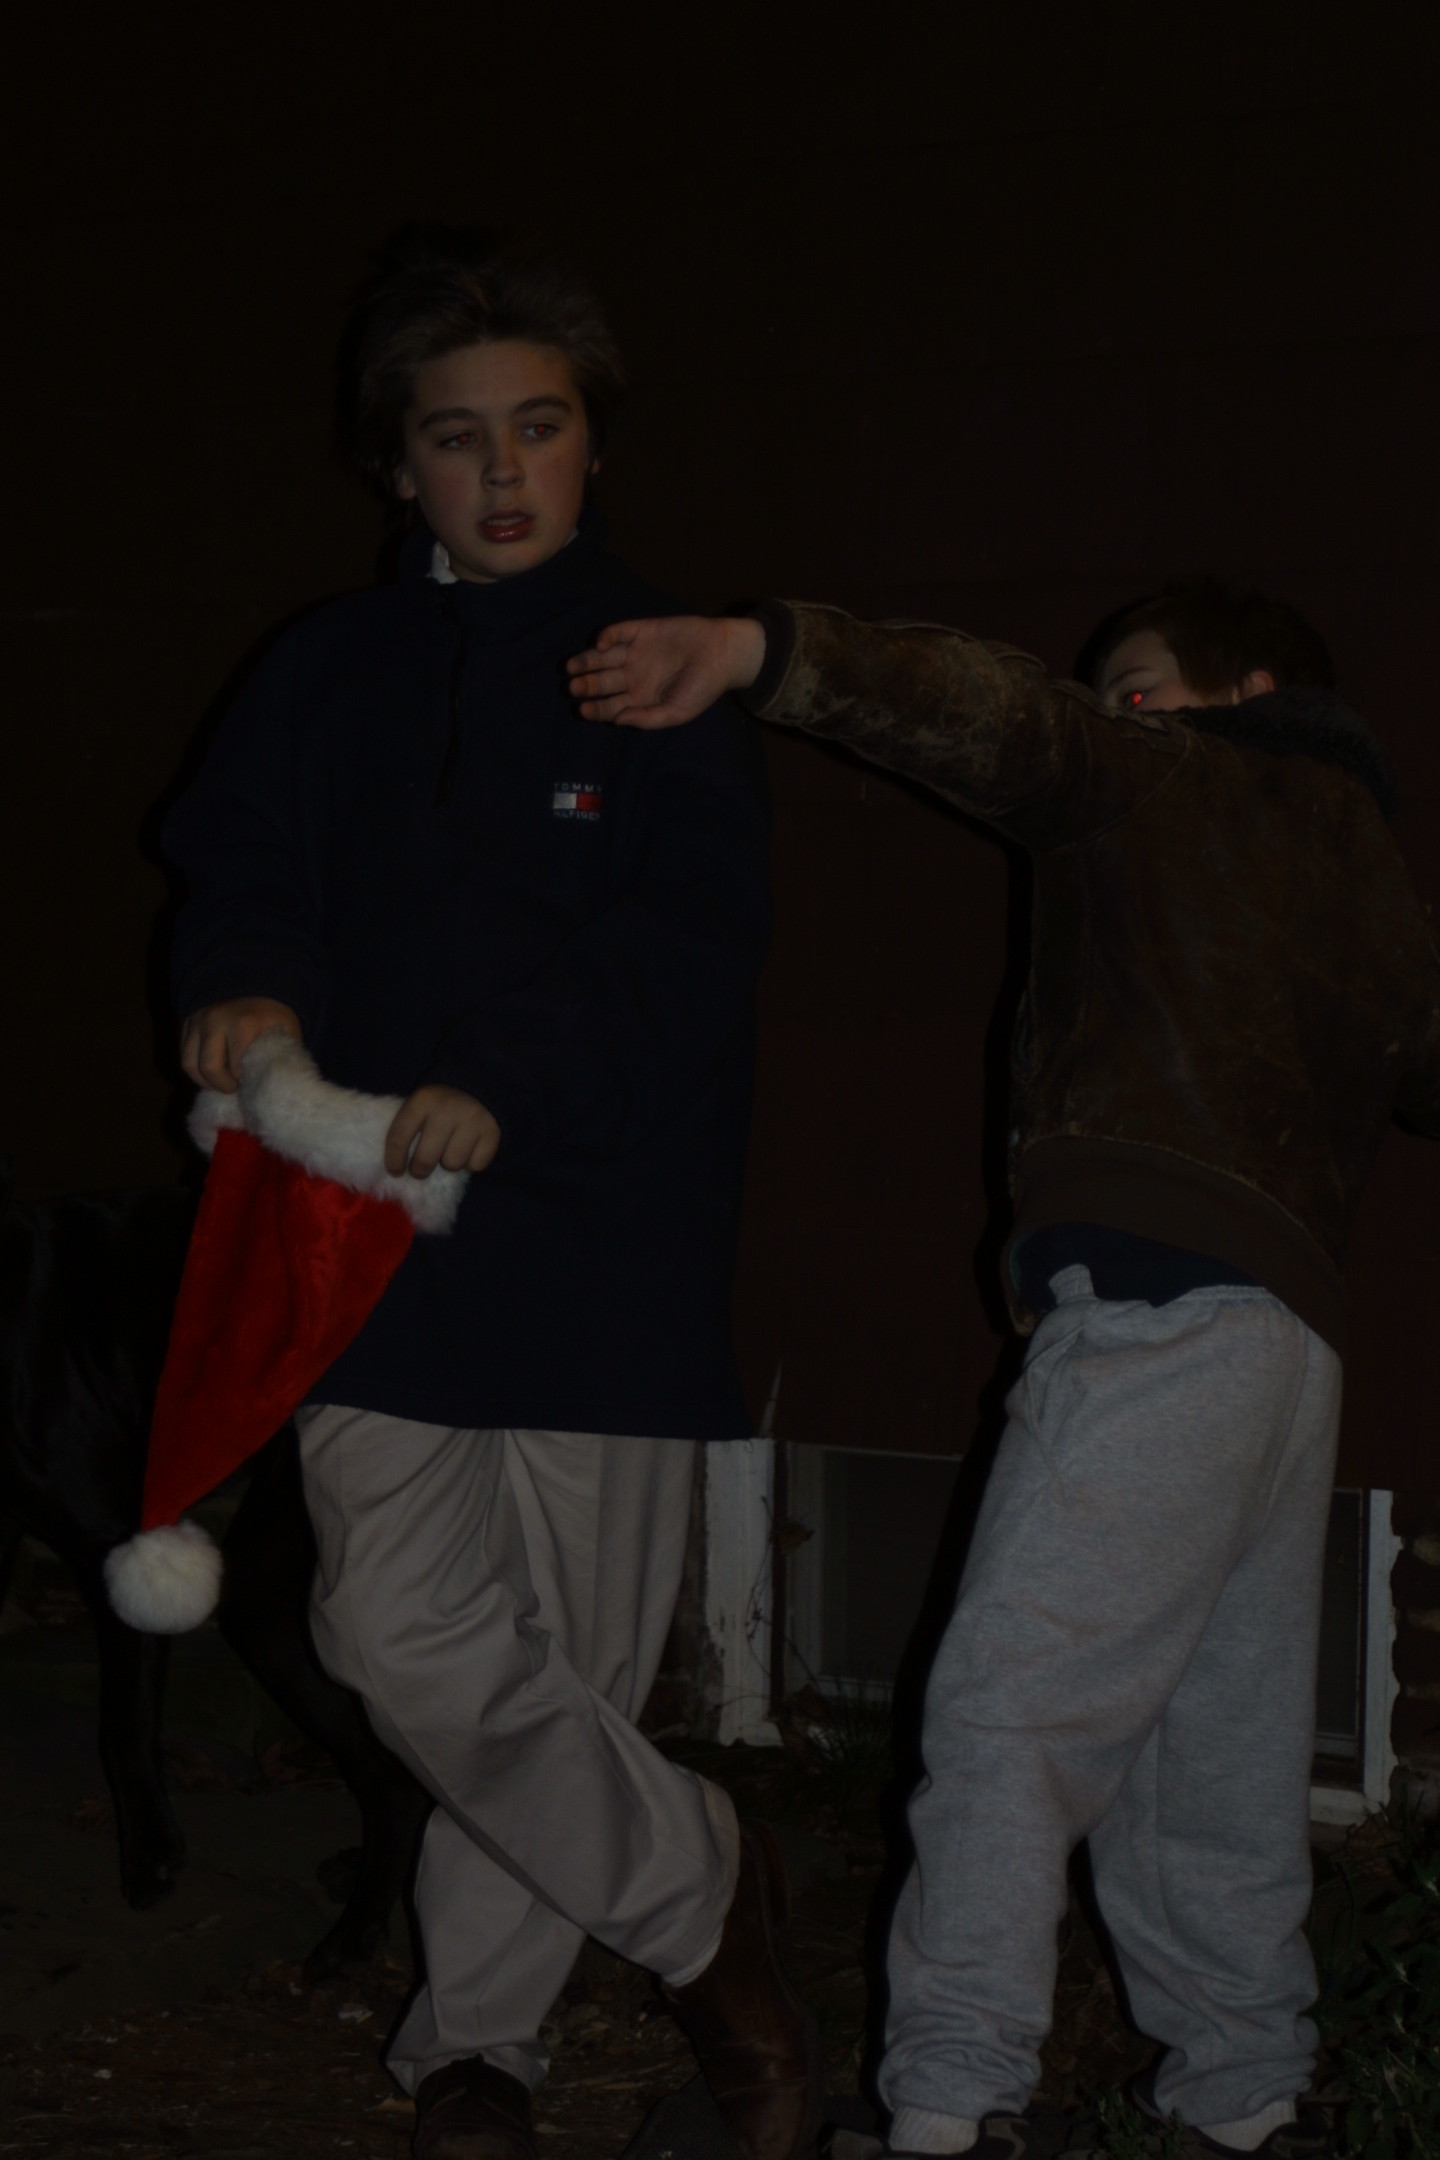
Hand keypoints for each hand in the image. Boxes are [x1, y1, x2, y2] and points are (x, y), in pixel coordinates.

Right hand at [181, 998, 301, 1092]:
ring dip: (205, 1081)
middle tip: (235, 1087)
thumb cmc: (272, 1015)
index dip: (245, 1082)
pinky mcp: (187, 1023)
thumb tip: (276, 1087)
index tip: (253, 1083)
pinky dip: (196, 1070)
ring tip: (222, 1083)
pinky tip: (211, 1073)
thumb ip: (281, 1057)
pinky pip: (184, 1056)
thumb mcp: (286, 1031)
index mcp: (244, 1023)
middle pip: (209, 1068)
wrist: (254, 985)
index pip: (236, 1069)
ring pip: (190, 1065)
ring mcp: (198, 1020)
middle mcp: (215, 1020)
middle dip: (223, 1085)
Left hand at [384, 1086, 499, 1179]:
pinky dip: (471, 1163)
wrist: (479, 1086)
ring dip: (449, 1164)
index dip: (394, 1160)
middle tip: (420, 1170)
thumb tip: (398, 1166)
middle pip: (426, 1158)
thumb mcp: (421, 1104)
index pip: (399, 1137)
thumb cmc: (441, 1103)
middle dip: (420, 1170)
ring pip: (452, 1164)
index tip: (396, 1172)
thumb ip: (409, 1127)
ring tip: (449, 1153)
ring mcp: (472, 1121)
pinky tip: (469, 1151)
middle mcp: (447, 1109)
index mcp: (423, 1100)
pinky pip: (476, 1165)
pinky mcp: (492, 1132)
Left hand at [567, 615, 764, 729]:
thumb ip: (647, 719)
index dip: (595, 709)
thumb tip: (617, 720)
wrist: (722, 654)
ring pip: (603, 657)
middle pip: (602, 682)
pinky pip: (618, 633)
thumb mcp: (677, 712)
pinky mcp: (642, 631)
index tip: (583, 709)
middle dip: (586, 685)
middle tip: (573, 687)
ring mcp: (636, 652)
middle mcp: (634, 675)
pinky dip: (607, 637)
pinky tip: (601, 645)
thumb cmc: (703, 688)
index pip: (610, 706)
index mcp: (641, 698)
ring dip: (586, 661)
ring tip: (572, 666)